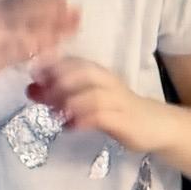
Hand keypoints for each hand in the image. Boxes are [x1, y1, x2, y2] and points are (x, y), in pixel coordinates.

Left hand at [27, 57, 159, 151]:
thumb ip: (63, 95)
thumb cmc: (119, 110)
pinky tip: (70, 127)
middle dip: (60, 81)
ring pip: (94, 95)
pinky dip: (84, 121)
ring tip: (53, 114)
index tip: (33, 74)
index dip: (54, 65)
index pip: (76, 62)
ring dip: (70, 103)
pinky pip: (103, 117)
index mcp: (100, 74)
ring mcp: (119, 101)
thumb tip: (32, 89)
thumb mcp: (90, 100)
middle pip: (85, 73)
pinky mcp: (125, 121)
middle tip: (40, 94)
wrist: (158, 125)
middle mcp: (109, 83)